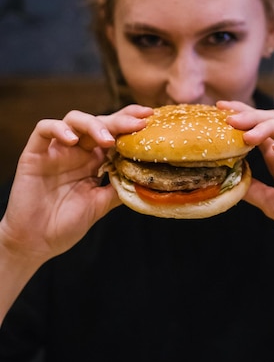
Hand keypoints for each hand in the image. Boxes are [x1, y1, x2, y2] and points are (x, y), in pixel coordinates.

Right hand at [0, 105, 151, 264]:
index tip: (150, 118)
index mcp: (94, 160)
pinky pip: (43, 129)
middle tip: (138, 123)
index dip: (130, 122)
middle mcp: (77, 150)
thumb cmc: (65, 224)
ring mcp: (56, 150)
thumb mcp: (101, 205)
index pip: (114, 132)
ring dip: (93, 124)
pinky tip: (73, 140)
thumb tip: (148, 177)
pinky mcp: (35, 153)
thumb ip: (120, 187)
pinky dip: (59, 129)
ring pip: (74, 119)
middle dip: (120, 120)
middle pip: (99, 122)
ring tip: (107, 139)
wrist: (35, 243)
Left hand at [219, 101, 273, 258]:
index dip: (240, 117)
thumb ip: (253, 190)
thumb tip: (225, 178)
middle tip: (229, 120)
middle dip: (249, 117)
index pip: (257, 130)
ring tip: (249, 136)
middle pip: (270, 121)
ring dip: (267, 127)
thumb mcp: (273, 205)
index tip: (218, 109)